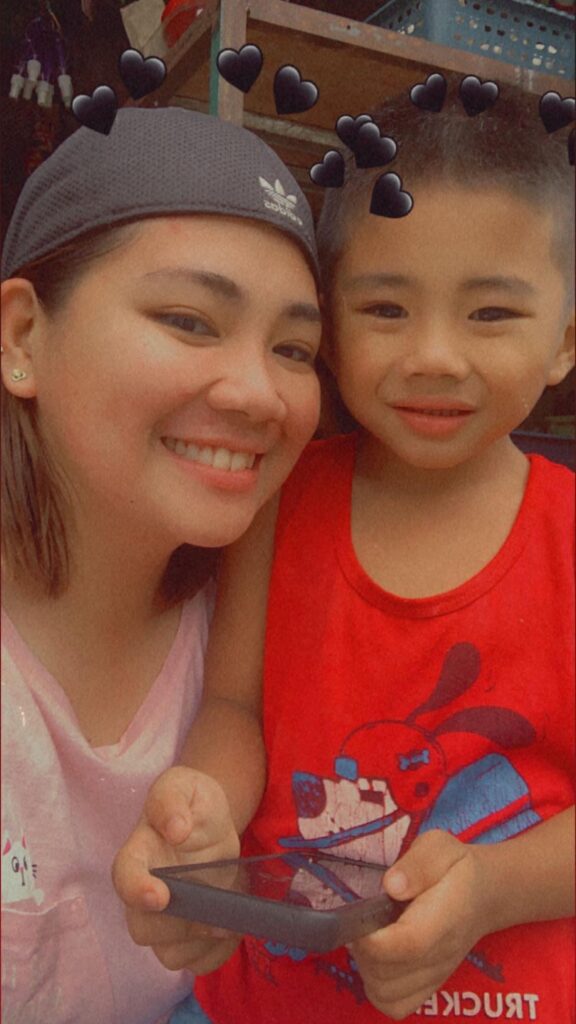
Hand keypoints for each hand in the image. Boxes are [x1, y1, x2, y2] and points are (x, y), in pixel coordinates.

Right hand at [112, 767, 240, 974]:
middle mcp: (144, 891)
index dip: (136, 890)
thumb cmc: (193, 802)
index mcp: (140, 852)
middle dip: (176, 926)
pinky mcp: (185, 935)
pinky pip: (194, 961)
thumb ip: (173, 800)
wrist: (212, 824)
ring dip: (200, 943)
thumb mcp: (185, 785)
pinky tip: (232, 928)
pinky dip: (216, 953)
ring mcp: (163, 918)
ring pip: (168, 952)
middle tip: (214, 913)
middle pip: (142, 927)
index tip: (159, 896)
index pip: (124, 876)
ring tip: (229, 919)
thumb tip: (175, 828)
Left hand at [350, 831, 487, 1020]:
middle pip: (389, 975)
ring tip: (368, 938)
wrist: (486, 894)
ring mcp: (435, 976)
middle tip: (359, 922)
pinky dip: (377, 989)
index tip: (357, 918)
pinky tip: (377, 959)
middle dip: (362, 950)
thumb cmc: (456, 867)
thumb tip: (391, 886)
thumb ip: (417, 863)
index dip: (373, 939)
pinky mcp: (428, 986)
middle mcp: (440, 954)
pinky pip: (394, 1005)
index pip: (408, 944)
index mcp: (444, 917)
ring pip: (386, 994)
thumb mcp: (439, 847)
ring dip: (366, 969)